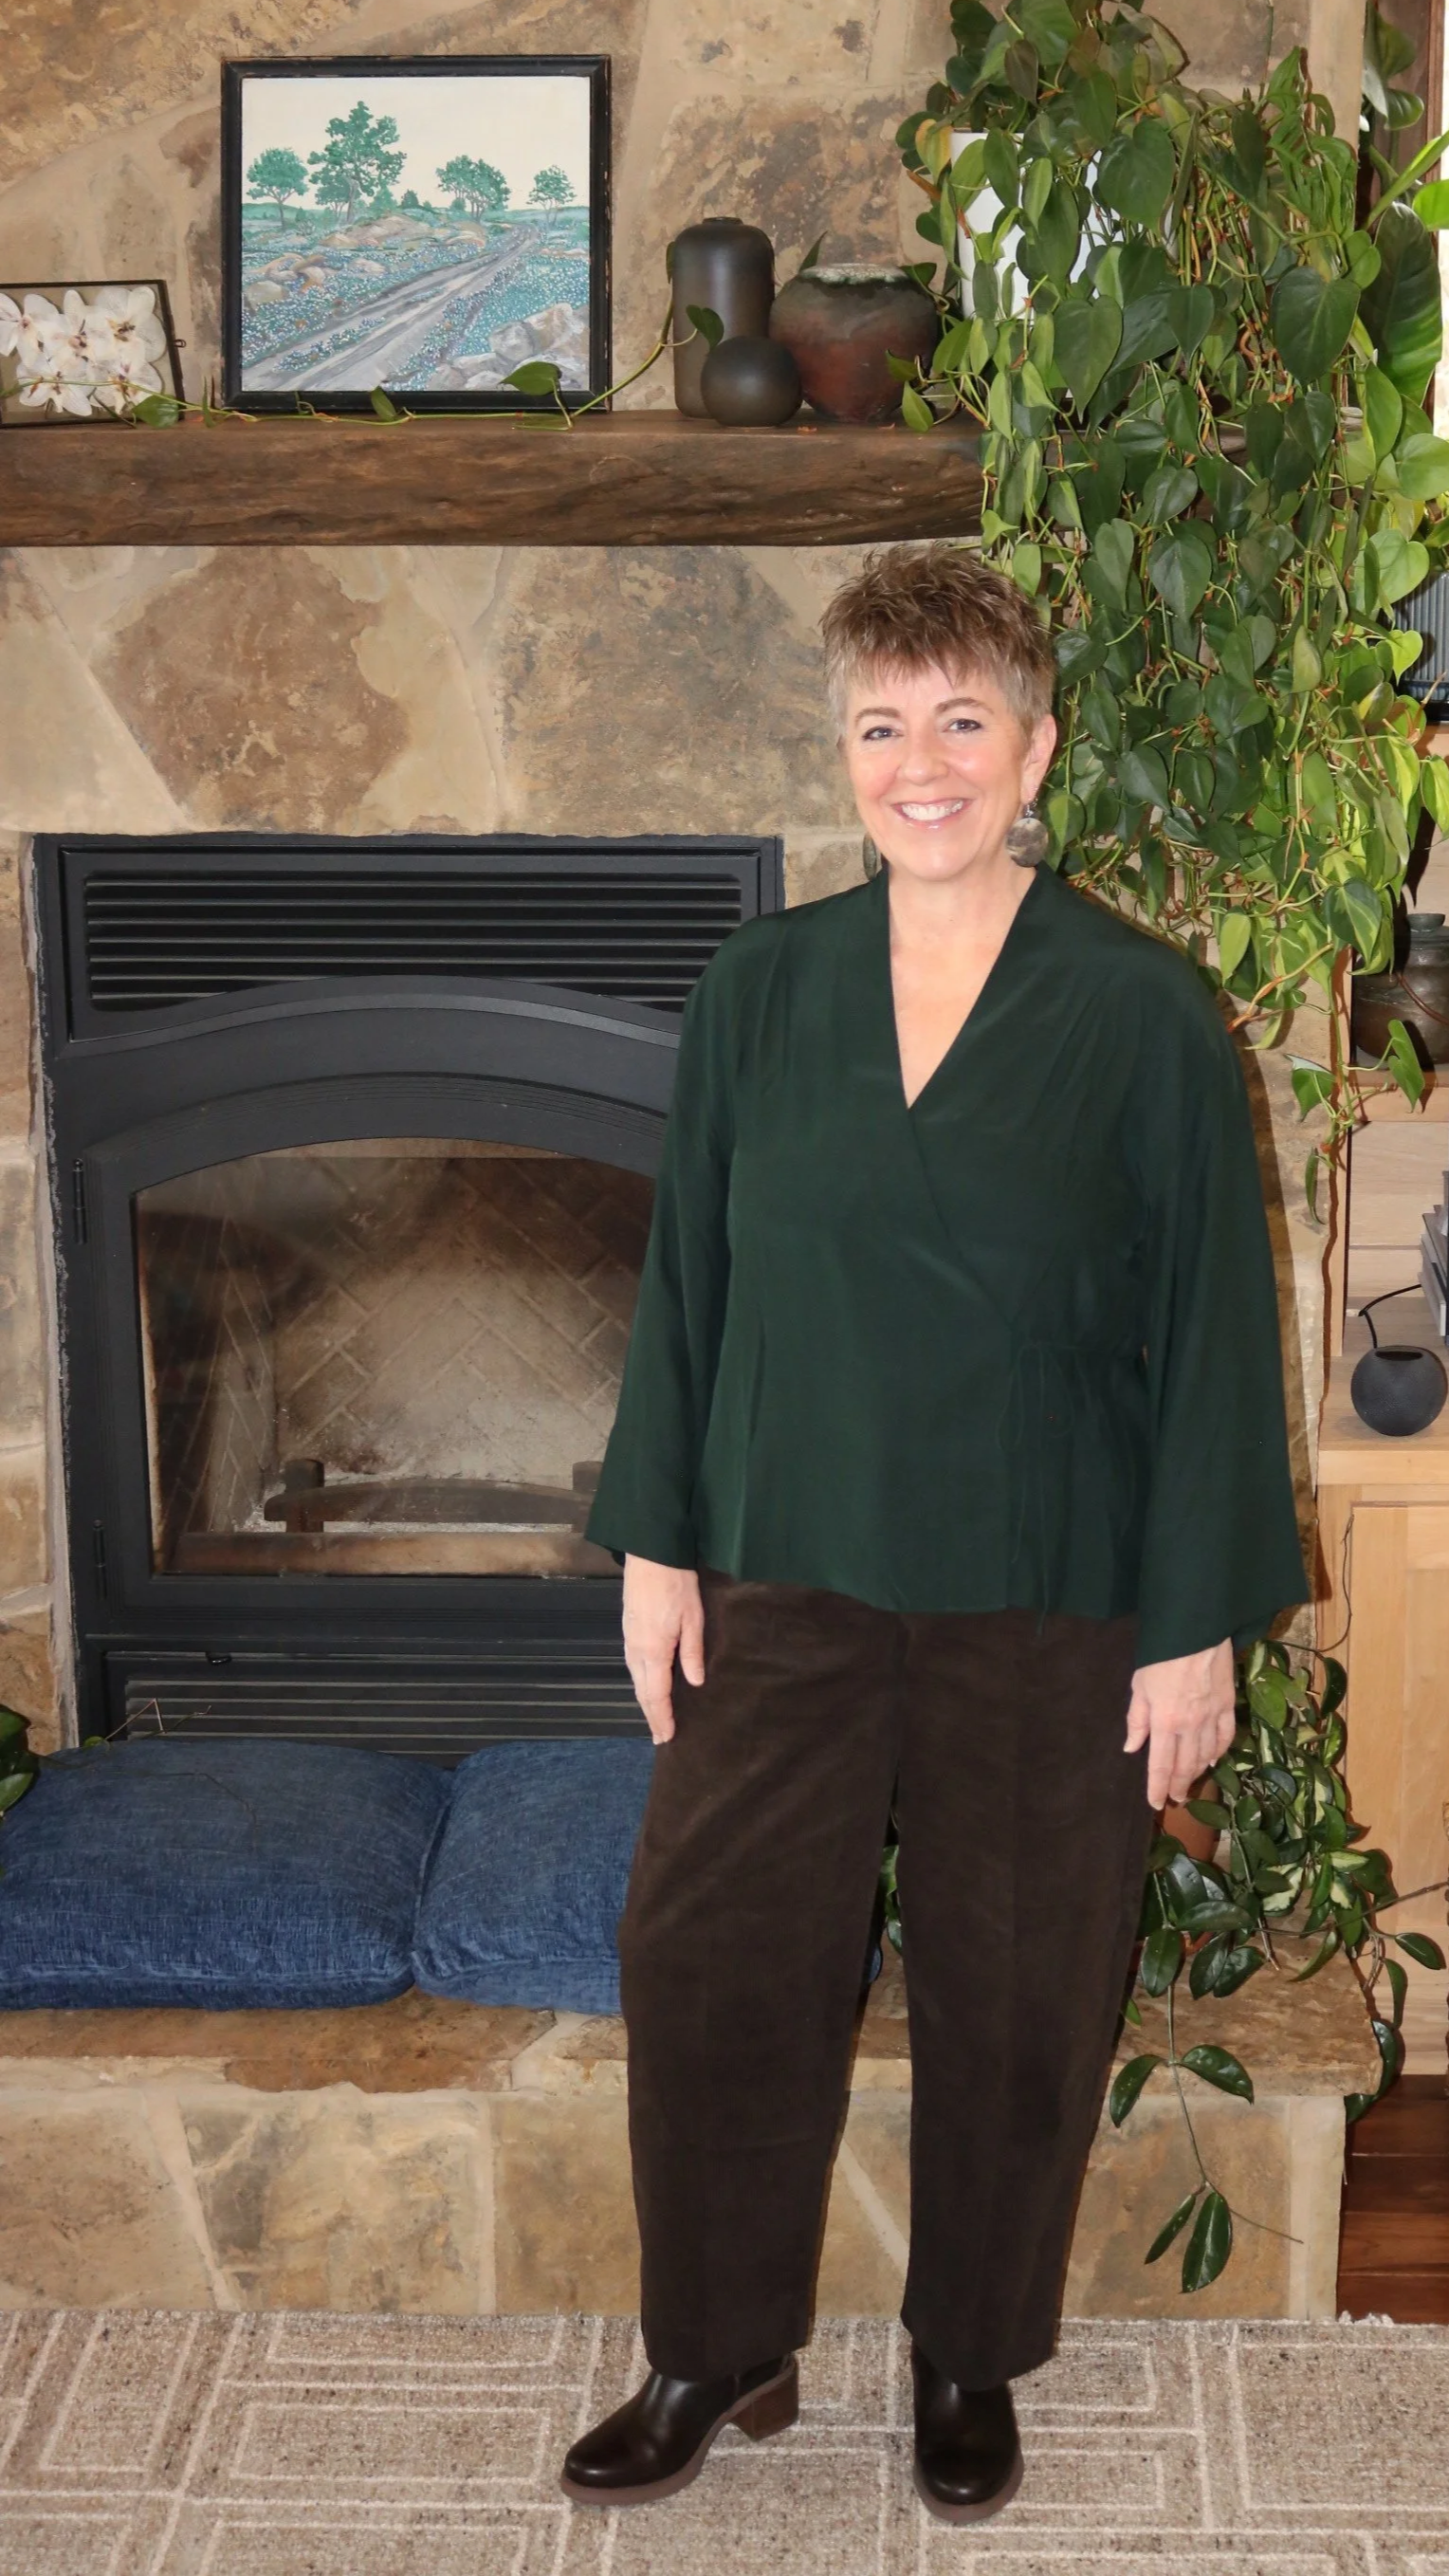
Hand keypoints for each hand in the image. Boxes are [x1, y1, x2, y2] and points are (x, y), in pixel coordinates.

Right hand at [621, 1555, 704, 1744]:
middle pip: (641, 1691)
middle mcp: (635, 1650)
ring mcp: (628, 1639)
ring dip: (645, 1700)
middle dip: (651, 1715)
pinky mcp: (628, 1629)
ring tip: (656, 1717)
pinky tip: (648, 1686)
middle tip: (659, 1737)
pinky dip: (640, 1683)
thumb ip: (692, 1652)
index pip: (656, 1694)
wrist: (651, 1554)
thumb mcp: (693, 1618)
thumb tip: (694, 1682)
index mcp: (653, 1651)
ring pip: (635, 1679)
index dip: (662, 1717)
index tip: (667, 1737)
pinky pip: (633, 1666)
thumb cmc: (676, 1583)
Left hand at [1124, 1640, 1235, 1811]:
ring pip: (1206, 1755)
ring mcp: (1211, 1717)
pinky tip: (1214, 1759)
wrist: (1194, 1631)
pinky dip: (1220, 1751)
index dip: (1157, 1787)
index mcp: (1164, 1723)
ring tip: (1191, 1782)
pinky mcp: (1227, 1705)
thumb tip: (1132, 1748)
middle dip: (1179, 1786)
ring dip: (1198, 1772)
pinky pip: (1226, 1737)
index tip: (1155, 1803)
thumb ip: (1136, 1720)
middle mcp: (1189, 1726)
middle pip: (1185, 1766)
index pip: (1160, 1766)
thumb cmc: (1160, 1656)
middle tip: (1175, 1799)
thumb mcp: (1139, 1687)